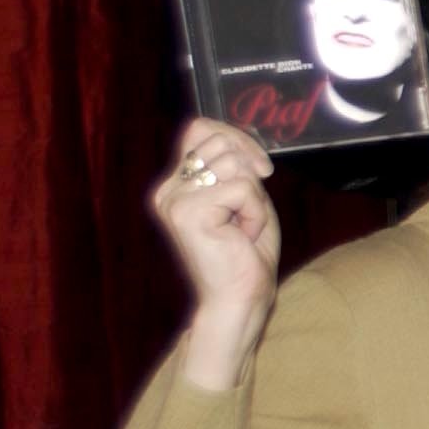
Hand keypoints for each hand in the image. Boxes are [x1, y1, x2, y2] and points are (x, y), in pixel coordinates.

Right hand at [152, 119, 279, 391]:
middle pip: (219, 140)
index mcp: (177, 185)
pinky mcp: (188, 212)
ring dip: (255, 197)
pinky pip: (243, 188)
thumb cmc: (247, 253)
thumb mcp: (246, 198)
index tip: (261, 168)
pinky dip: (256, 211)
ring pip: (233, 163)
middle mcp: (168, 190)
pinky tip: (243, 236)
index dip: (236, 137)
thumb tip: (237, 141)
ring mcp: (174, 200)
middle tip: (250, 208)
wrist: (239, 298)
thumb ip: (236, 166)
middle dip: (251, 169)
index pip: (200, 129)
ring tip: (243, 226)